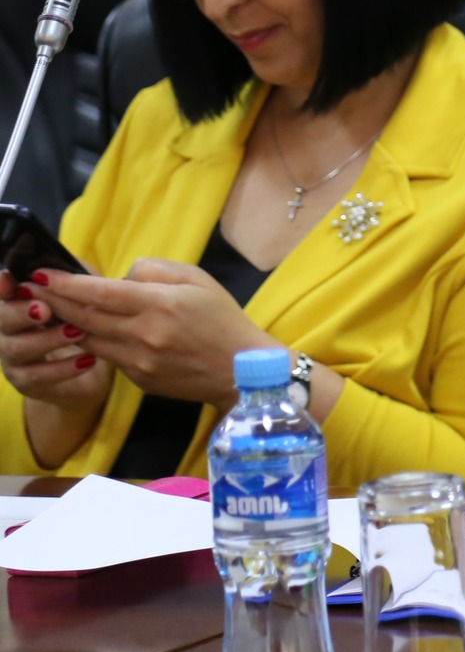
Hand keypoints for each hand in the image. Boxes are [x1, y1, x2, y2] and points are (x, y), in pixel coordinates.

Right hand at [0, 269, 105, 411]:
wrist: (88, 368)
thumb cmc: (80, 321)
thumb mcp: (80, 295)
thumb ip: (71, 276)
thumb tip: (63, 257)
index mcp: (17, 303)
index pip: (2, 291)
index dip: (2, 286)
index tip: (9, 278)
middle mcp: (6, 329)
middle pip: (1, 318)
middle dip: (20, 312)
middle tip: (45, 309)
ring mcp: (12, 357)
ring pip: (18, 348)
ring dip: (48, 339)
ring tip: (79, 332)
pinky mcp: (25, 381)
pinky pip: (36, 376)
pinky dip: (63, 368)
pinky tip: (88, 360)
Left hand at [29, 261, 277, 412]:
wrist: (242, 369)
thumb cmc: (222, 318)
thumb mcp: (197, 279)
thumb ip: (154, 271)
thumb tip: (121, 279)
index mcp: (161, 304)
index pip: (100, 292)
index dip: (66, 283)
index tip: (42, 275)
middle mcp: (145, 335)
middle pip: (85, 316)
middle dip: (56, 301)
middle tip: (34, 290)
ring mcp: (140, 362)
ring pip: (91, 339)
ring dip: (72, 324)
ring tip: (57, 309)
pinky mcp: (139, 380)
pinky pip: (109, 357)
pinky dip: (99, 342)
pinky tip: (97, 332)